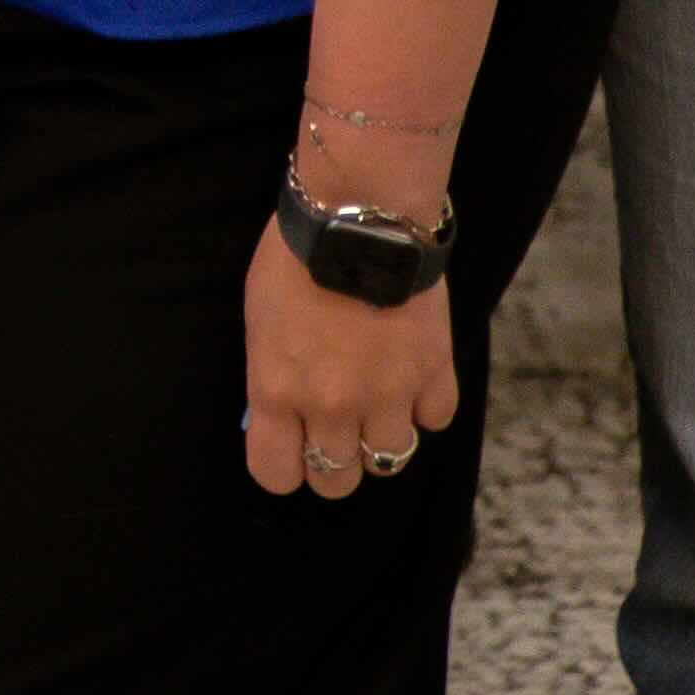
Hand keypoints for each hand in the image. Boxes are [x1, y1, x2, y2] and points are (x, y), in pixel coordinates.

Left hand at [241, 219, 456, 500]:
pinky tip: (411, 375)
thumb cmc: (293, 258)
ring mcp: (388, 395)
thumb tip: (281, 415)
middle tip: (335, 428)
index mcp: (278, 391)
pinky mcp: (434, 374)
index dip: (282, 465)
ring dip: (381, 437)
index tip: (289, 449)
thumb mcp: (260, 321)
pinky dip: (425, 405)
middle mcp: (332, 406)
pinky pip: (435, 419)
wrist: (357, 214)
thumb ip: (272, 376)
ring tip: (376, 401)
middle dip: (333, 461)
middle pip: (336, 481)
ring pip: (390, 459)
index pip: (276, 475)